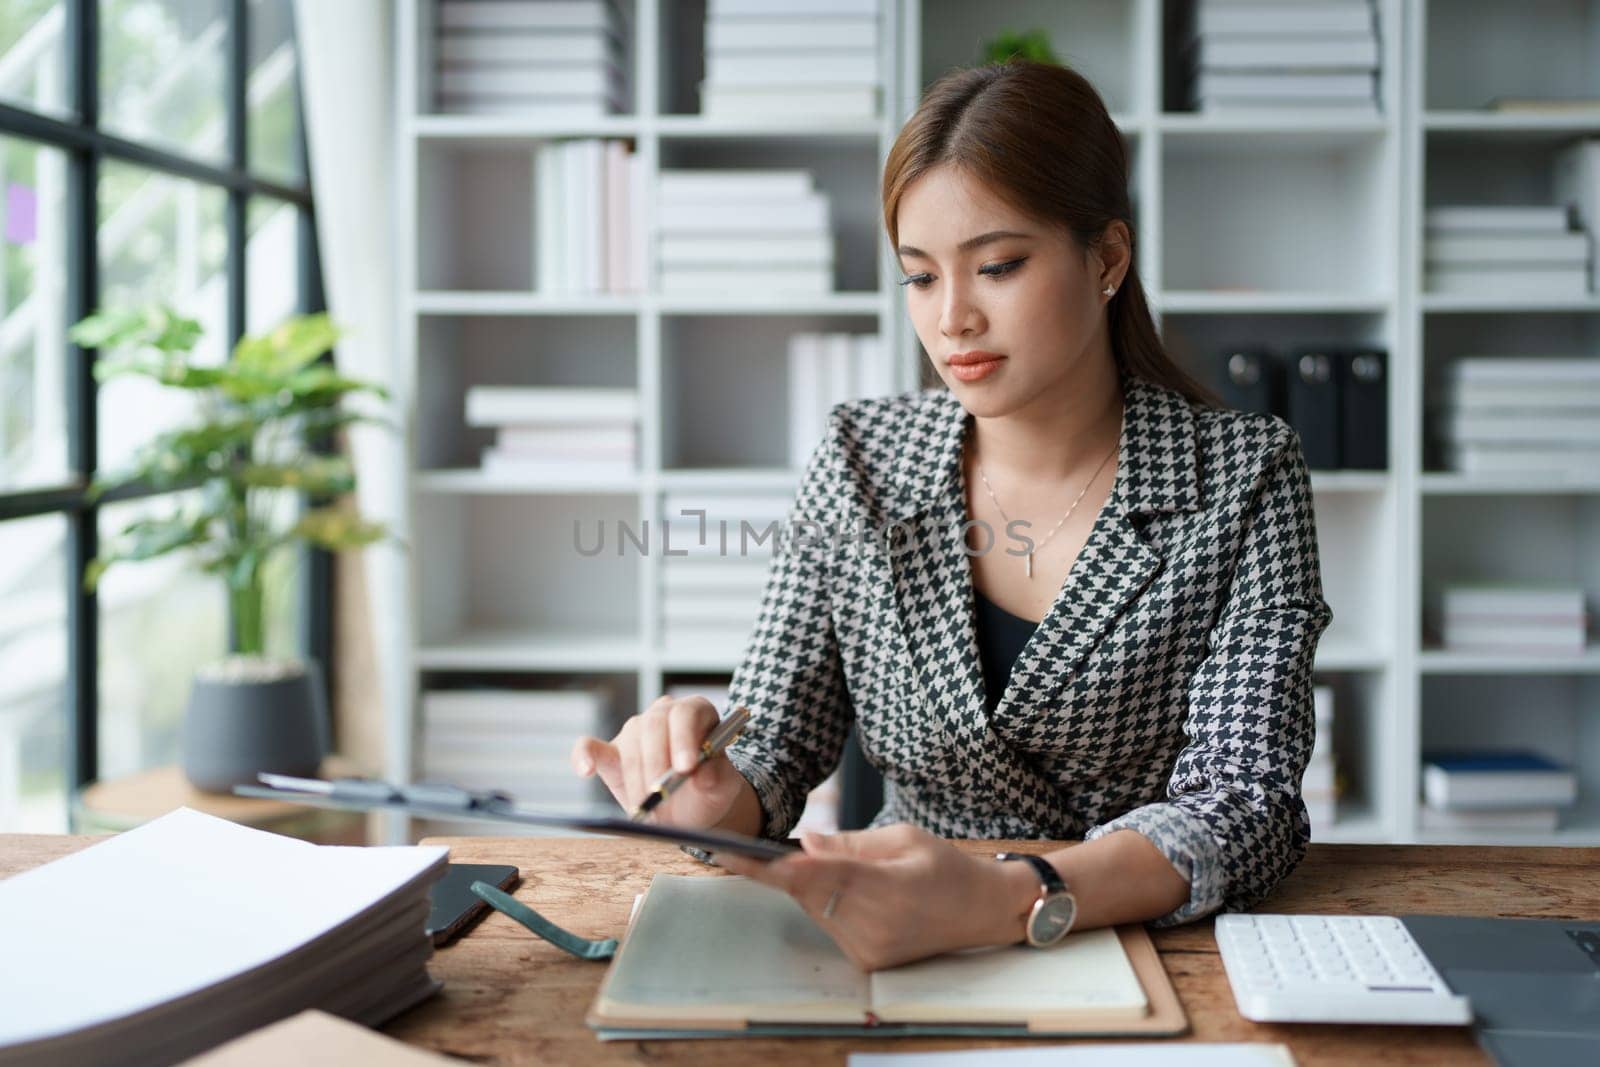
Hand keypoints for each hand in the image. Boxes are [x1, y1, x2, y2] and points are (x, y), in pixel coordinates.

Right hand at [570, 695, 747, 828]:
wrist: (692, 809)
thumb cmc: (709, 791)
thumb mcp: (722, 787)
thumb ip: (717, 777)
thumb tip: (702, 773)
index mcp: (696, 711)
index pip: (686, 714)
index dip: (684, 739)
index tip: (685, 769)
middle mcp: (663, 713)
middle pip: (654, 725)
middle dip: (657, 762)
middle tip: (661, 793)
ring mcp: (634, 730)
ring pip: (630, 743)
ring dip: (638, 778)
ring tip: (650, 805)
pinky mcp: (610, 752)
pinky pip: (590, 747)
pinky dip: (584, 757)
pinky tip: (586, 770)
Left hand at [716, 824, 1037, 970]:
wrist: (984, 911)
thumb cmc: (948, 866)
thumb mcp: (902, 837)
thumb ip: (848, 842)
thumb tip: (803, 840)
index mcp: (886, 888)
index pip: (810, 875)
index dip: (764, 865)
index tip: (726, 852)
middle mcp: (874, 926)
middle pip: (805, 891)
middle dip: (786, 867)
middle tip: (763, 844)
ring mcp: (870, 949)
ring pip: (814, 907)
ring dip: (811, 884)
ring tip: (841, 865)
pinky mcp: (867, 961)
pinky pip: (830, 924)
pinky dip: (827, 902)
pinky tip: (849, 889)